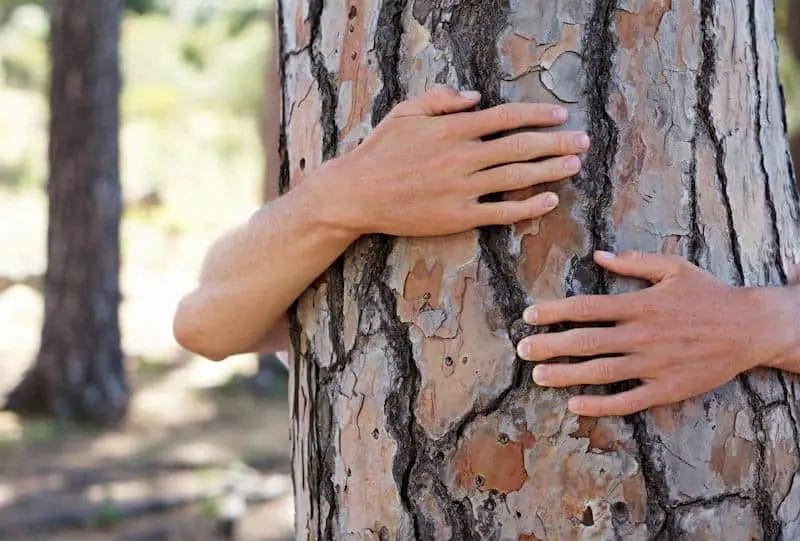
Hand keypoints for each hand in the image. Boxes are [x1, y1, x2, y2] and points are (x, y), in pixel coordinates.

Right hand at [311, 85, 589, 236]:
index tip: (560, 116)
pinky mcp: (458, 217)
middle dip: (557, 142)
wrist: (356, 194)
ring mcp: (462, 188)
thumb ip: (440, 99)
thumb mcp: (404, 112)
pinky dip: (529, 206)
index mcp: (452, 128)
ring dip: (551, 170)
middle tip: (583, 141)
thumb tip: (476, 97)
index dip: (538, 116)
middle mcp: (463, 156)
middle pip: (521, 146)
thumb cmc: (379, 151)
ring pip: (518, 176)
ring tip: (575, 165)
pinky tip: (549, 200)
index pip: (506, 117)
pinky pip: (502, 211)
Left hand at [516, 251, 799, 416]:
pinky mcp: (666, 389)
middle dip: (549, 346)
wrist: (750, 328)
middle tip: (522, 351)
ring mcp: (652, 364)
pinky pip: (627, 400)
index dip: (554, 312)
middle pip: (585, 342)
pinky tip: (575, 405)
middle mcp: (641, 335)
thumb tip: (598, 255)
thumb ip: (634, 263)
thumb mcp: (674, 268)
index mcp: (639, 304)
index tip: (529, 316)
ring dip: (565, 375)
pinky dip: (600, 404)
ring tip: (538, 376)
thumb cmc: (709, 294)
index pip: (586, 307)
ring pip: (599, 372)